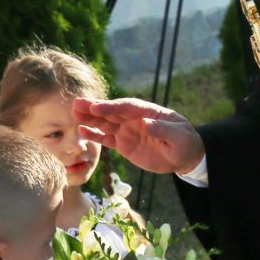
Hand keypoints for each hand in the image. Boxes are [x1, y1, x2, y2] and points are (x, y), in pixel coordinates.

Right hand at [72, 98, 202, 175]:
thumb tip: (146, 123)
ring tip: (74, 114)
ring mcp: (127, 131)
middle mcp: (134, 119)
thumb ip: (162, 130)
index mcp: (147, 112)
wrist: (184, 156)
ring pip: (105, 123)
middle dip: (94, 108)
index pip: (126, 107)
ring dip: (90, 119)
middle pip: (111, 112)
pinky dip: (95, 135)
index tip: (96, 107)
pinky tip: (82, 130)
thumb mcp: (178, 136)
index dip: (111, 106)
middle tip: (76, 103)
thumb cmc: (184, 142)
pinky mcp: (124, 144)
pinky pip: (107, 139)